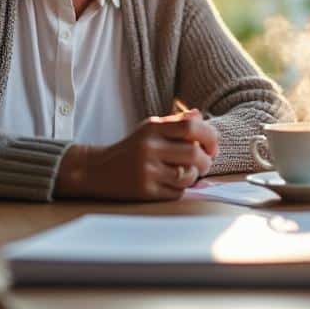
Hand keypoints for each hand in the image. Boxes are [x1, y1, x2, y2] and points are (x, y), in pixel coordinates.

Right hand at [54, 109, 216, 200]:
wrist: (97, 170)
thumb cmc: (131, 148)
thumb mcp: (150, 128)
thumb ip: (176, 122)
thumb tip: (200, 115)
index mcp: (152, 128)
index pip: (191, 127)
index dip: (210, 137)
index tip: (213, 147)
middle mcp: (149, 147)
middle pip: (194, 154)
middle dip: (206, 161)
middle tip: (205, 163)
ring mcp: (146, 171)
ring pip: (187, 176)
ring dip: (194, 177)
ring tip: (187, 173)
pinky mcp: (145, 191)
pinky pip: (176, 192)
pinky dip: (180, 189)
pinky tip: (171, 183)